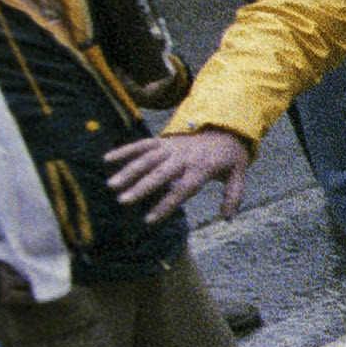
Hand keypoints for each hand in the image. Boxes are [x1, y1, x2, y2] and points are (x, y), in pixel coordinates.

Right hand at [104, 126, 250, 223]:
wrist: (226, 126)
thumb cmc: (229, 156)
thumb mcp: (238, 173)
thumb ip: (233, 195)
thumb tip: (227, 219)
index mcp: (203, 168)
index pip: (182, 189)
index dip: (166, 205)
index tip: (148, 220)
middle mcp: (184, 157)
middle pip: (161, 173)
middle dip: (141, 187)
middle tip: (123, 201)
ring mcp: (172, 147)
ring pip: (147, 158)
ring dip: (128, 171)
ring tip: (111, 185)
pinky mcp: (163, 140)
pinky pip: (142, 144)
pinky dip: (125, 150)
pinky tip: (107, 159)